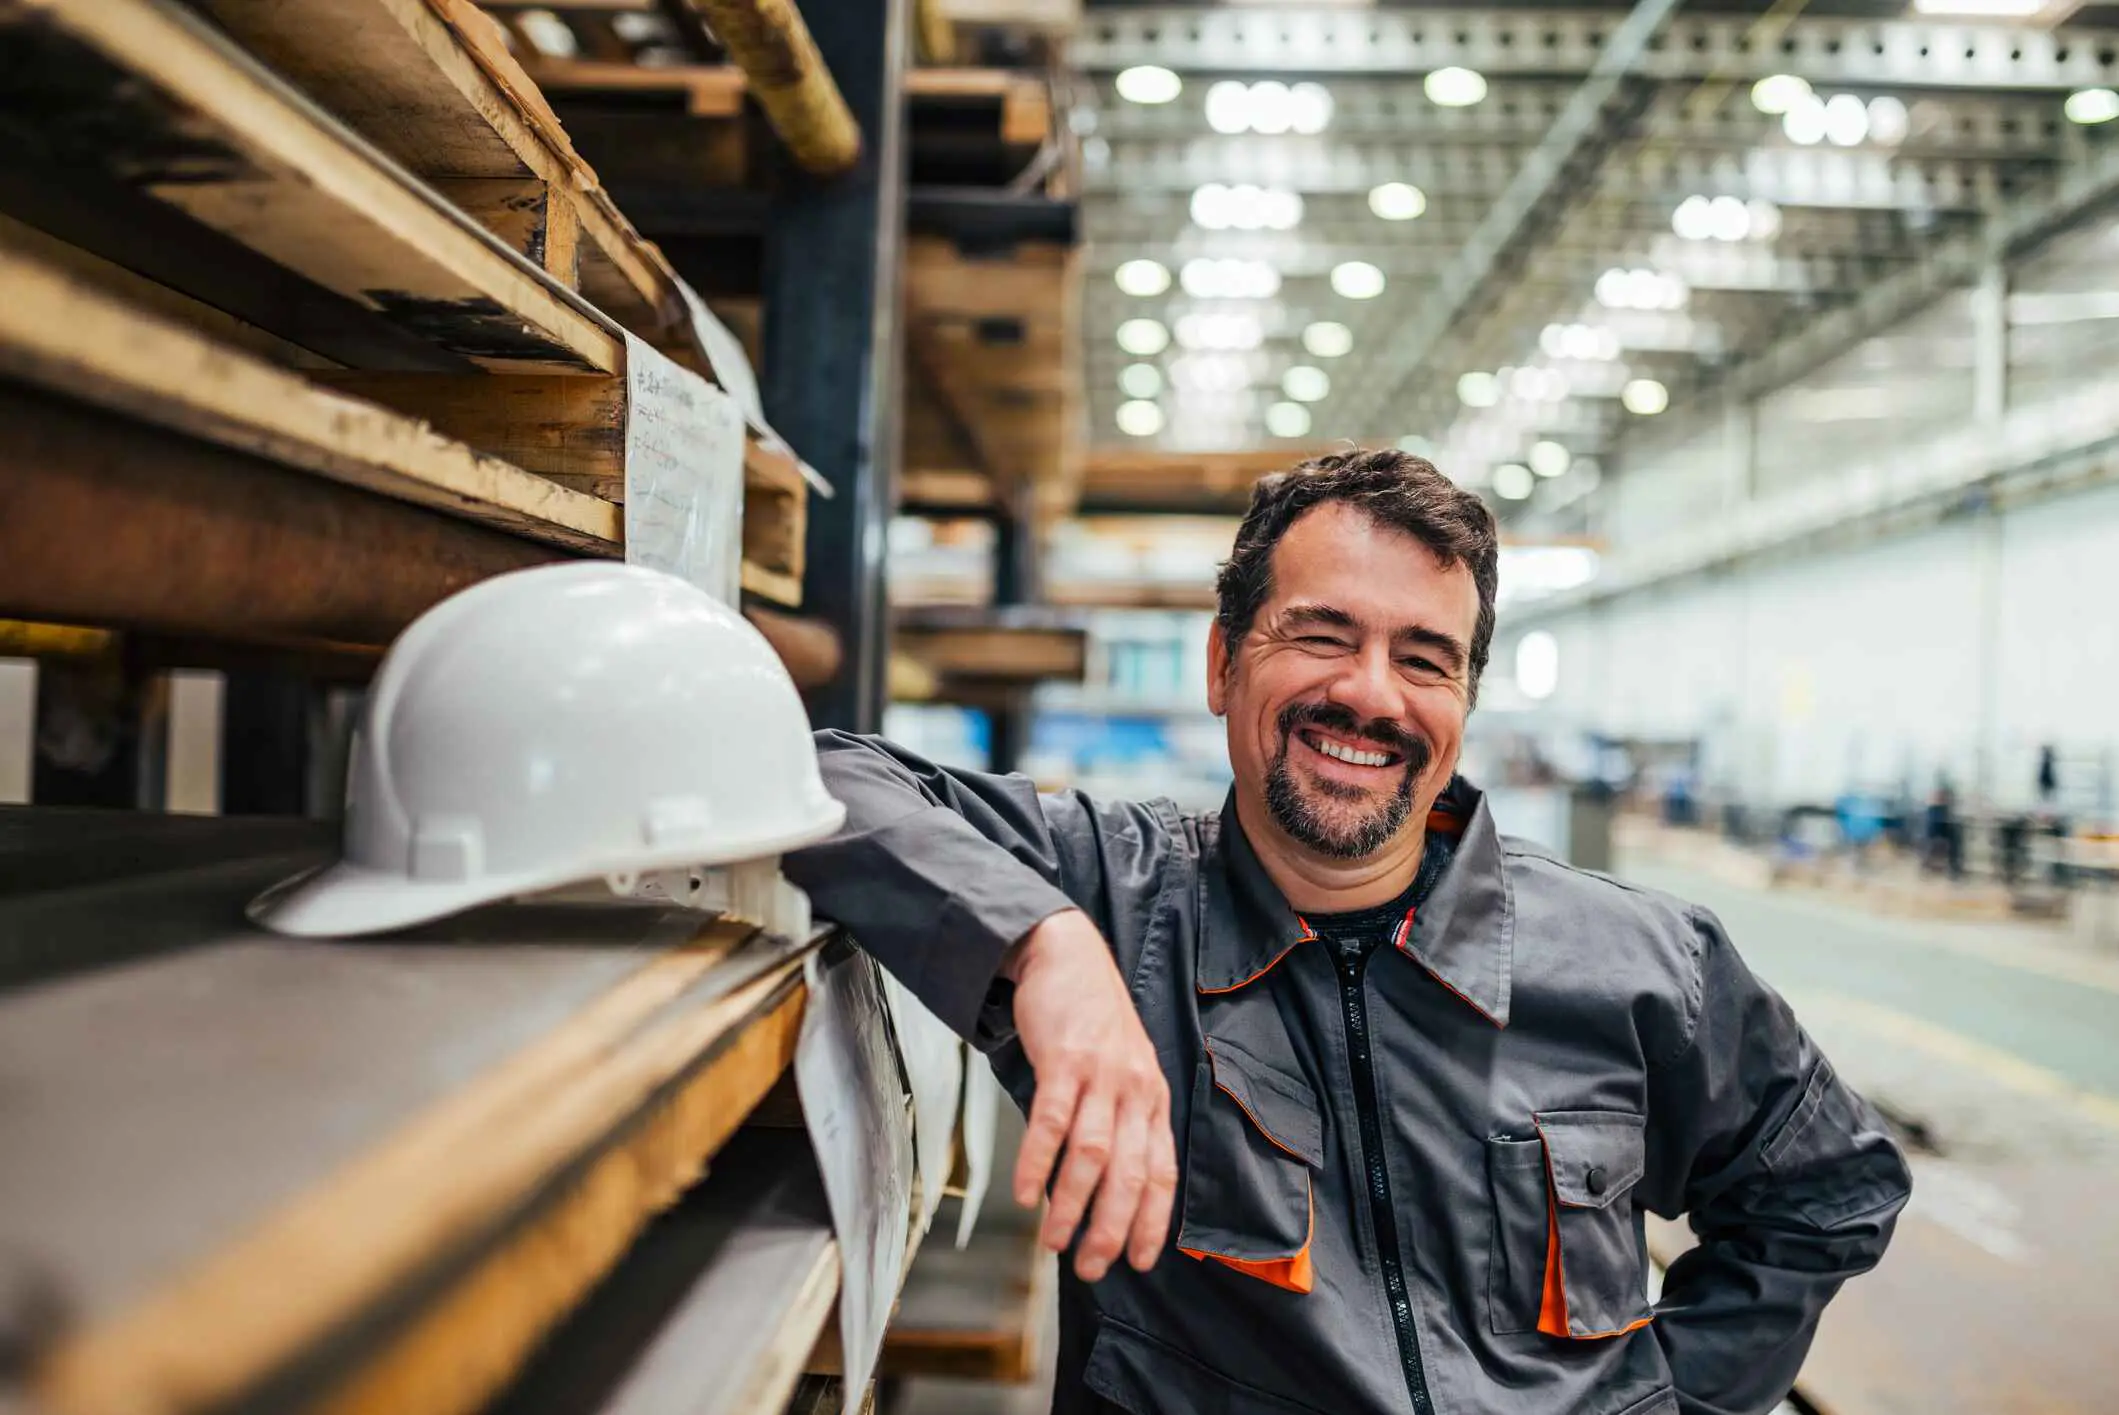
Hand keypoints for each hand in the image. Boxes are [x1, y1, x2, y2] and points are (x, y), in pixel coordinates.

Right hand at [1003, 909, 1177, 1281]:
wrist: (1068, 953)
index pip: (1161, 1172)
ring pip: (1092, 1154)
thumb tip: (1104, 1186)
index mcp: (1153, 1099)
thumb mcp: (1125, 1069)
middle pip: (1129, 1173)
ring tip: (1053, 1241)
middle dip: (1112, 1228)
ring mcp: (1102, 1074)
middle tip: (1091, 1268)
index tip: (1139, 1262)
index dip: (1151, 1221)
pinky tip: (1025, 1193)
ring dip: (1072, 1205)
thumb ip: (1123, 1120)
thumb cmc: (1093, 1020)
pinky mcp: (1065, 1059)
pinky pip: (1052, 1121)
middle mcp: (1135, 1090)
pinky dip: (1038, 1162)